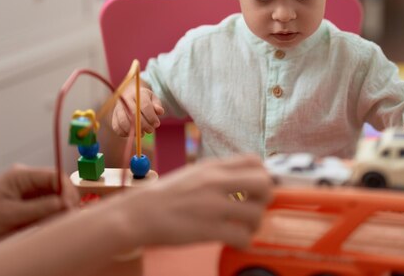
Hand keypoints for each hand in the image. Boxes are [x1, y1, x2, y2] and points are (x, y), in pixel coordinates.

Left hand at [0, 165, 78, 247]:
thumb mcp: (11, 215)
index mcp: (22, 175)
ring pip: (53, 198)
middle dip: (65, 201)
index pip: (56, 176)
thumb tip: (67, 204)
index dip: (67, 191)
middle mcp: (27, 180)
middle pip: (57, 186)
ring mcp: (27, 192)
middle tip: (68, 217)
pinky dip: (50, 216)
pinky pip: (45, 207)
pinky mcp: (26, 204)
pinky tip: (48, 224)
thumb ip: (41, 209)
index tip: (71, 207)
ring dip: (58, 209)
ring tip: (58, 222)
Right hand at [111, 83, 163, 136]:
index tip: (156, 124)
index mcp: (137, 94)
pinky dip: (125, 133)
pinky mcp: (114, 116)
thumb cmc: (144, 98)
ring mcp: (118, 108)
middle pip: (133, 114)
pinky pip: (116, 127)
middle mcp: (126, 100)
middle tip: (150, 130)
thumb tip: (160, 111)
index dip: (151, 116)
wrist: (130, 94)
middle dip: (144, 125)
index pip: (144, 105)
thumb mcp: (153, 99)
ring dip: (134, 131)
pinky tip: (133, 134)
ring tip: (142, 134)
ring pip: (123, 121)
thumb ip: (157, 105)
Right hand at [122, 155, 272, 248]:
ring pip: (257, 213)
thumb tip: (244, 177)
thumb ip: (219, 174)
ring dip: (256, 224)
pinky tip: (235, 240)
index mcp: (213, 167)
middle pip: (264, 183)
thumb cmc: (166, 195)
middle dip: (266, 198)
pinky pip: (242, 236)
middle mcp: (215, 182)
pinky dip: (244, 241)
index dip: (262, 174)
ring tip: (245, 227)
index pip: (255, 160)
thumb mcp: (194, 173)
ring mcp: (212, 206)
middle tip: (255, 207)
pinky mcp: (208, 230)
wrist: (138, 214)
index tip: (257, 187)